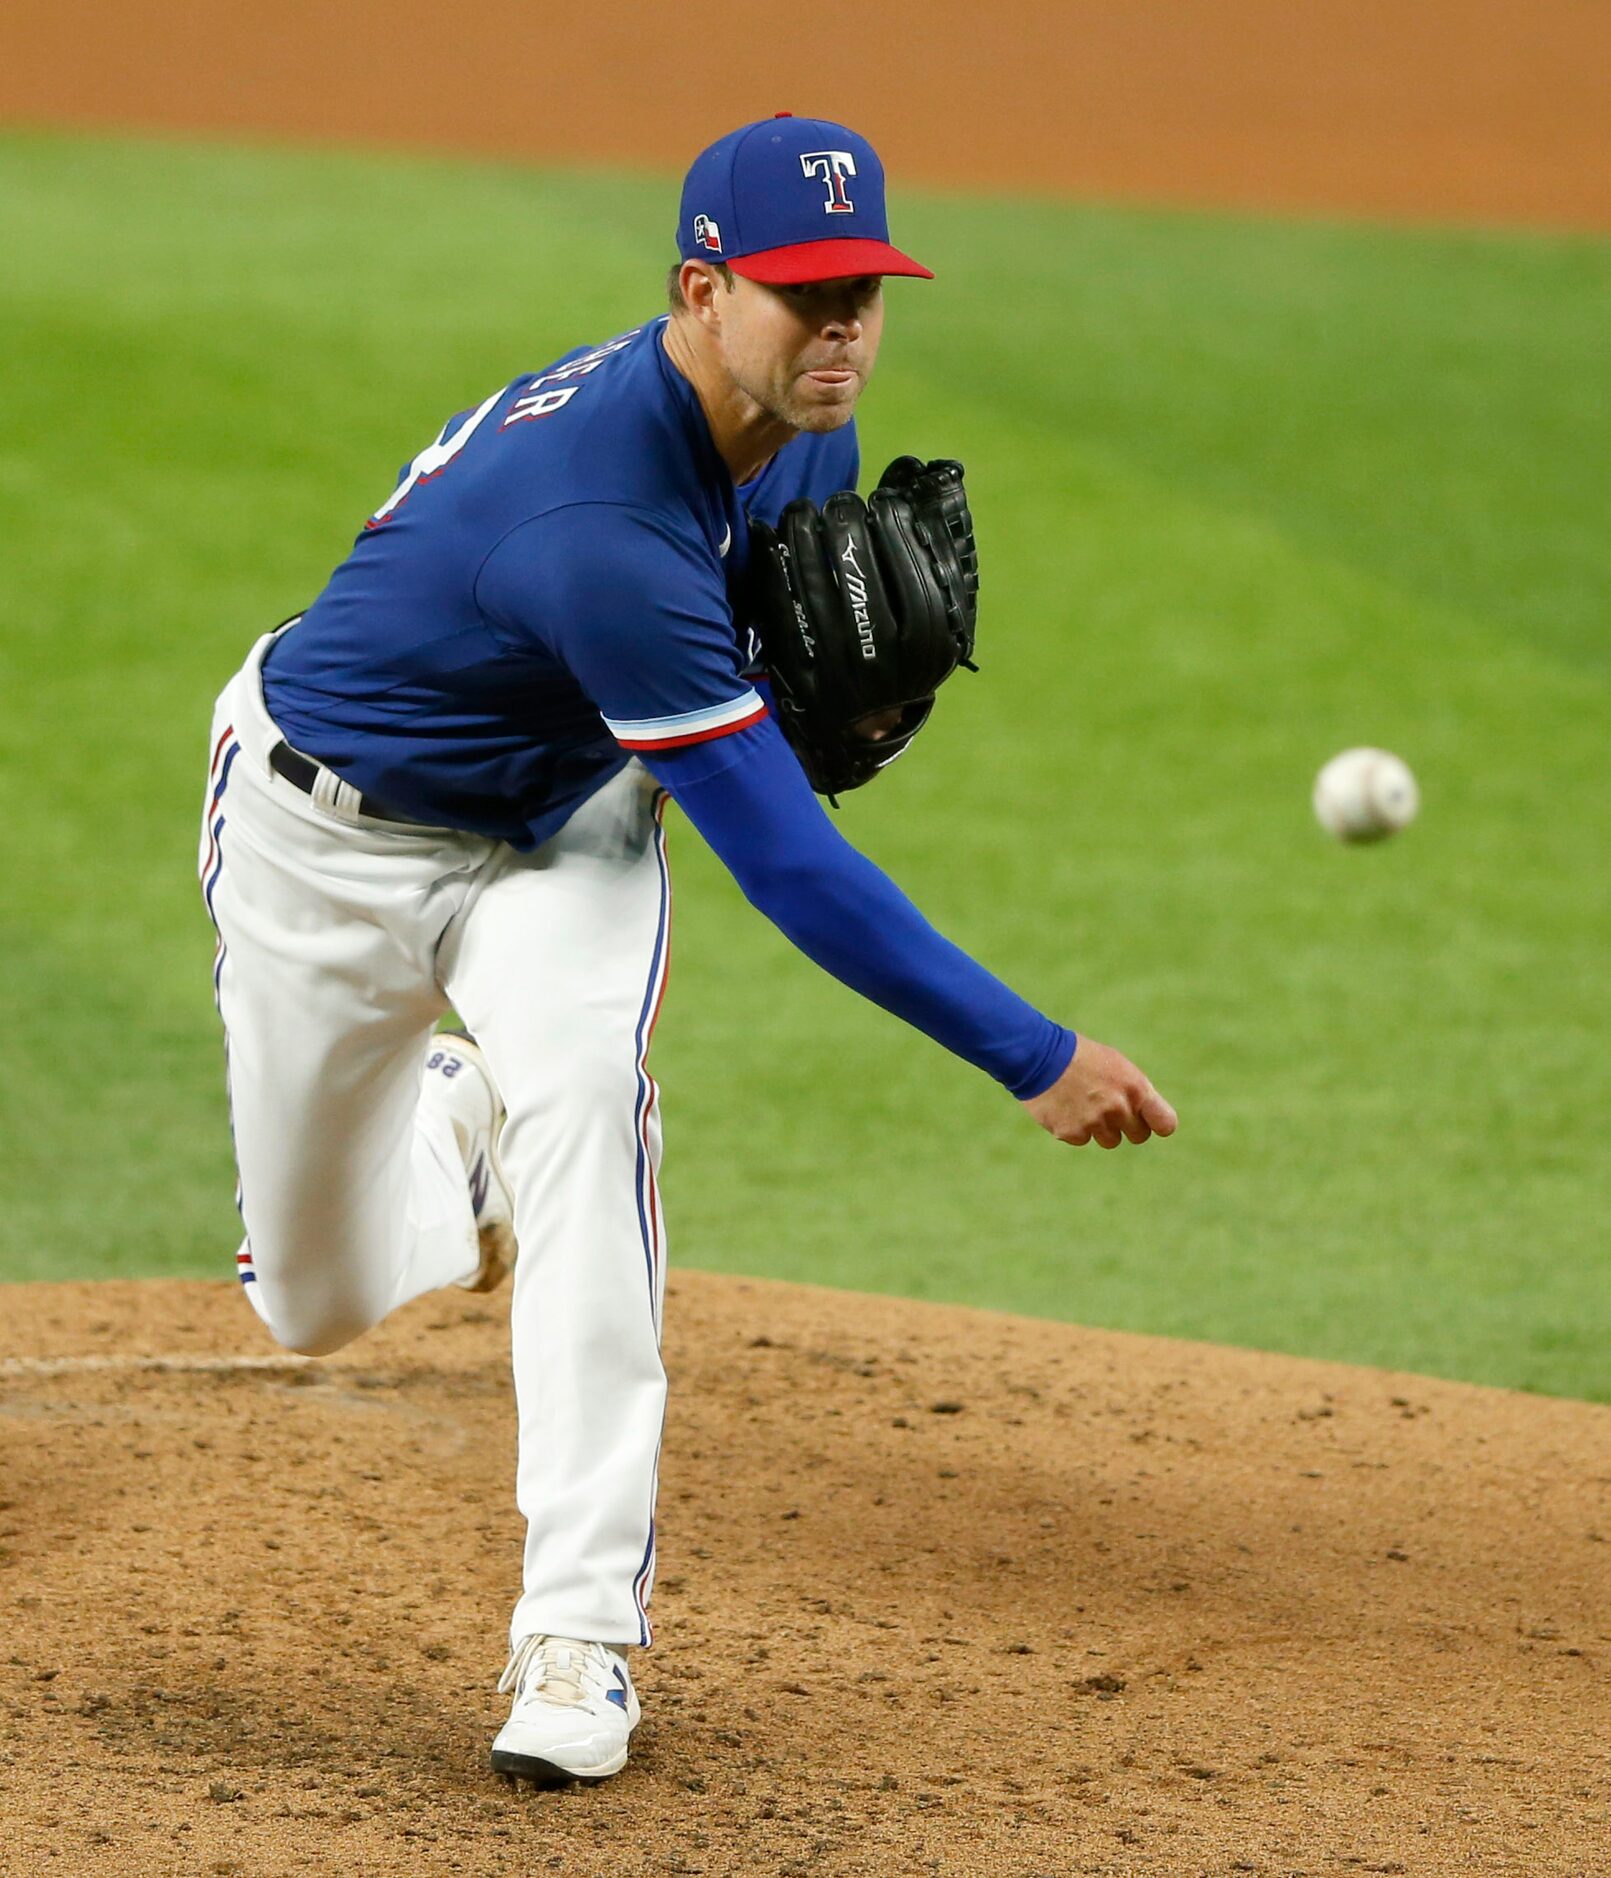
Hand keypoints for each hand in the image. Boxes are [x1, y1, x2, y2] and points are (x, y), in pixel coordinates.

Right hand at [1022, 1036, 1177, 1148]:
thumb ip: (1134, 1091)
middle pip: (1138, 1136)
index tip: (1150, 1122)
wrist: (1038, 1056)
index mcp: (1135, 1088)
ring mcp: (1094, 1123)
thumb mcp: (1116, 1065)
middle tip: (1110, 1109)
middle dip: (1127, 1126)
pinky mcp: (1071, 1133)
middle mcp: (1118, 1108)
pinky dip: (1074, 1127)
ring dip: (1100, 1128)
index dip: (1158, 1124)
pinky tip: (1065, 1107)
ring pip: (1109, 1140)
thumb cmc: (1080, 1057)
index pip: (1165, 1123)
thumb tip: (1146, 1115)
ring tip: (1083, 1103)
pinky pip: (1082, 1139)